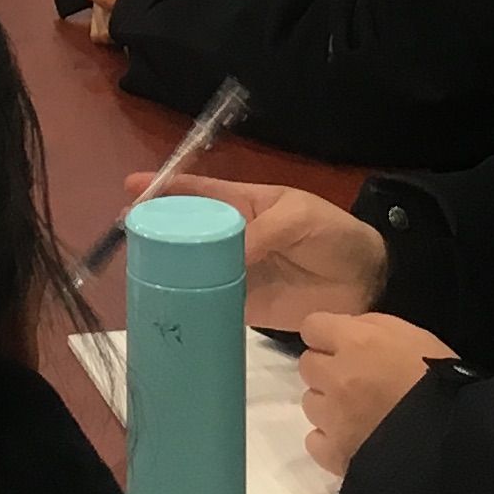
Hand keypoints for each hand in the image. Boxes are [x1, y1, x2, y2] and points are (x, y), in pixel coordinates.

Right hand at [129, 171, 391, 329]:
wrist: (365, 281)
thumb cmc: (334, 234)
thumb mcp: (300, 218)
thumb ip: (263, 232)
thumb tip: (226, 257)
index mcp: (245, 205)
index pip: (199, 192)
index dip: (166, 187)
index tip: (132, 187)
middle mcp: (234, 237)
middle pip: (187, 231)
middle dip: (156, 228)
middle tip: (127, 233)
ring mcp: (236, 272)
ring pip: (193, 267)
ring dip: (167, 267)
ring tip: (137, 269)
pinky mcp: (245, 305)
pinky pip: (211, 303)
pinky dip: (190, 304)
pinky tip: (167, 305)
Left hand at [298, 311, 457, 476]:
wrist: (455, 438)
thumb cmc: (441, 378)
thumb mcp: (412, 334)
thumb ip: (370, 327)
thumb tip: (344, 332)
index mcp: (354, 342)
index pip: (311, 327)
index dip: (327, 335)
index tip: (343, 345)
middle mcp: (335, 377)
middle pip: (307, 365)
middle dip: (327, 369)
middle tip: (356, 381)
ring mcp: (332, 418)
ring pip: (310, 403)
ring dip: (329, 405)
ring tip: (360, 413)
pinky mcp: (335, 454)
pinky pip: (315, 441)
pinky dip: (330, 439)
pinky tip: (353, 439)